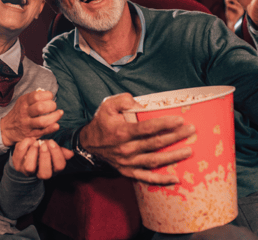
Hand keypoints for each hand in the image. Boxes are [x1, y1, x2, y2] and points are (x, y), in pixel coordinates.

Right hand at [0, 90, 62, 146]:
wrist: (7, 129)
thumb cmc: (19, 113)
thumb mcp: (23, 101)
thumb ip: (34, 97)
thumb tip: (46, 93)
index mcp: (23, 102)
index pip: (37, 96)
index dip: (47, 95)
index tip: (50, 97)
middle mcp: (25, 113)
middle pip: (40, 108)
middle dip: (51, 106)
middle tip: (53, 106)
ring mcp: (27, 124)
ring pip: (42, 121)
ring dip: (54, 117)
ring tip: (59, 114)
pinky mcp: (30, 134)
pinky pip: (42, 132)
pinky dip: (51, 128)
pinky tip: (56, 125)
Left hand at [12, 138, 73, 178]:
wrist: (26, 151)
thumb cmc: (42, 150)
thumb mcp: (51, 149)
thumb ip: (60, 151)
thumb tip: (70, 154)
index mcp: (52, 168)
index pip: (59, 166)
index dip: (57, 154)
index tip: (52, 142)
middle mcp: (39, 173)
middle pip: (45, 174)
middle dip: (45, 157)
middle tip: (44, 144)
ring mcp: (27, 171)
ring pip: (29, 168)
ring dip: (33, 153)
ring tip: (35, 142)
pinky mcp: (17, 164)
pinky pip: (18, 157)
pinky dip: (24, 146)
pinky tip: (29, 139)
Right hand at [79, 93, 194, 184]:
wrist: (89, 143)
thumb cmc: (102, 122)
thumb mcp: (107, 105)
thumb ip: (123, 100)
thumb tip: (140, 104)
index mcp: (122, 132)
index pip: (147, 128)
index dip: (164, 124)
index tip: (180, 119)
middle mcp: (127, 148)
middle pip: (155, 143)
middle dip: (175, 137)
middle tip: (191, 131)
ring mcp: (128, 162)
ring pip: (155, 160)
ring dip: (173, 156)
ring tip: (189, 151)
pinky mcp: (128, 171)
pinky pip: (146, 177)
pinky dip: (161, 180)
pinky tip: (176, 179)